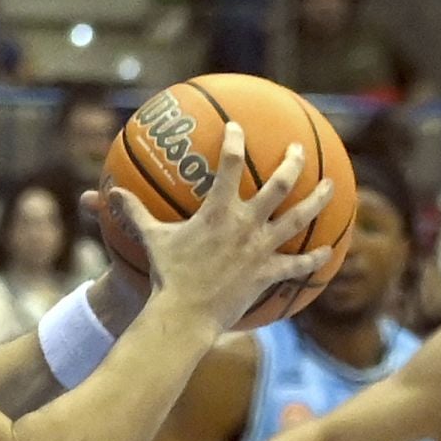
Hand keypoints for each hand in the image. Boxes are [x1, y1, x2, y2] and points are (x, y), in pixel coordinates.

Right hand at [107, 123, 334, 334]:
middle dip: (292, 163)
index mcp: (218, 212)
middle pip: (279, 186)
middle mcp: (246, 225)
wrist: (187, 313)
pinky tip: (328, 250)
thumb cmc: (167, 275)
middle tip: (298, 149)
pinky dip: (314, 257)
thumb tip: (108, 192)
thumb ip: (133, 211)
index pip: (230, 165)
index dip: (234, 141)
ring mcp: (261, 249)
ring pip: (299, 219)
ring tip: (331, 186)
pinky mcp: (269, 274)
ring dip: (318, 200)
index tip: (237, 127)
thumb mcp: (149, 238)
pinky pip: (298, 264)